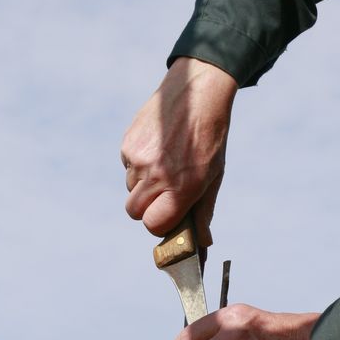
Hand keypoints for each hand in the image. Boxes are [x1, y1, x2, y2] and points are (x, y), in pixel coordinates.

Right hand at [121, 57, 236, 247]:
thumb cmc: (209, 140)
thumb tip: (202, 246)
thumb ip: (203, 213)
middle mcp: (157, 175)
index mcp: (181, 187)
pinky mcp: (127, 143)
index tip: (167, 216)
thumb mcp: (213, 177)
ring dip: (142, 185)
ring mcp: (138, 158)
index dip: (159, 224)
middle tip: (163, 195)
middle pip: (135, 212)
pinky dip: (137, 164)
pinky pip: (127, 167)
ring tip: (163, 164)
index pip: (153, 225)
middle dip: (147, 209)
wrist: (197, 93)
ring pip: (129, 189)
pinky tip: (156, 148)